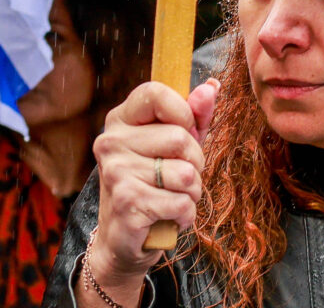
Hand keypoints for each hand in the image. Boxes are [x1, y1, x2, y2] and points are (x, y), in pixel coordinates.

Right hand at [83, 79, 219, 301]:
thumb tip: (212, 86)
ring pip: (185, 174)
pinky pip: (181, 203)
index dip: (183, 112)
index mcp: (120, 120)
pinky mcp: (127, 202)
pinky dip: (186, 214)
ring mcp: (116, 172)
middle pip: (179, 138)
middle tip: (179, 178)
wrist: (124, 237)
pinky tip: (169, 217)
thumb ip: (195, 116)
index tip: (186, 131)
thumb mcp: (177, 145)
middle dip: (195, 163)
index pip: (155, 93)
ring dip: (193, 192)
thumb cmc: (156, 183)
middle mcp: (111, 142)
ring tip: (174, 197)